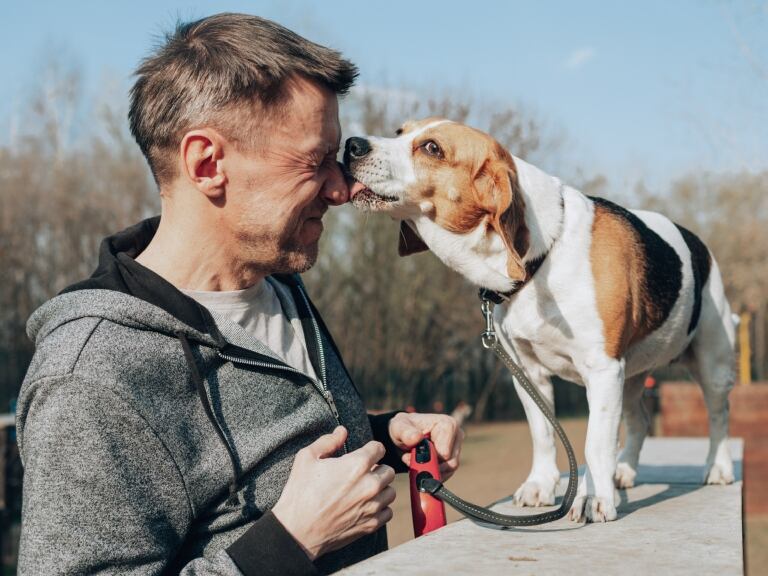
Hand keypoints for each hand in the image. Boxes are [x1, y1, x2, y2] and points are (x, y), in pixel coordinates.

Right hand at [272, 426, 395, 560]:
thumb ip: (328, 441)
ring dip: (380, 489)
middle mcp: (370, 484)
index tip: (363, 455)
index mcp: (357, 465)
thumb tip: (342, 431)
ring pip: (390, 491)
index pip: (379, 448)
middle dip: (377, 469)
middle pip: (388, 470)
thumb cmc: (300, 493)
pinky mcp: (371, 524)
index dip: (370, 449)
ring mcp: (372, 506)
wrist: (296, 531)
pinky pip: (388, 512)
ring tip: (364, 490)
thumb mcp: (307, 458)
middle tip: (361, 474)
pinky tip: (364, 506)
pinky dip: (380, 508)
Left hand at [388, 412, 463, 479]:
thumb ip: (405, 432)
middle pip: (449, 463)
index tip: (415, 455)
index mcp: (447, 424)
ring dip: (429, 470)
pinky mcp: (453, 459)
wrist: (403, 436)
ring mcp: (456, 448)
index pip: (445, 452)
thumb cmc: (403, 428)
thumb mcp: (399, 427)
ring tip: (414, 461)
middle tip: (412, 461)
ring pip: (448, 470)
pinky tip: (420, 465)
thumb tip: (417, 438)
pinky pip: (446, 474)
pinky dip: (431, 473)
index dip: (430, 458)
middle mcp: (457, 436)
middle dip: (429, 466)